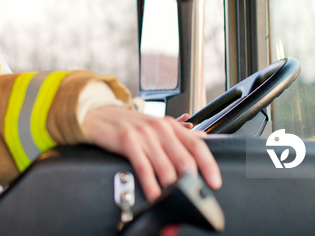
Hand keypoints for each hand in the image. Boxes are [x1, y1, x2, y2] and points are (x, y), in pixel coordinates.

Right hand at [82, 105, 221, 201]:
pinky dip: (151, 184)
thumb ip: (178, 135)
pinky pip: (144, 167)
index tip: (214, 181)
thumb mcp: (156, 126)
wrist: (100, 115)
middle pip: (184, 159)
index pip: (197, 145)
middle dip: (190, 181)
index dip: (208, 164)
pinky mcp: (128, 141)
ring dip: (172, 187)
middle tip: (192, 196)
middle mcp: (160, 128)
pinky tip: (155, 194)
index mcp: (170, 126)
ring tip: (175, 199)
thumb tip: (202, 139)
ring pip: (166, 166)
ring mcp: (144, 134)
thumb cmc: (130, 124)